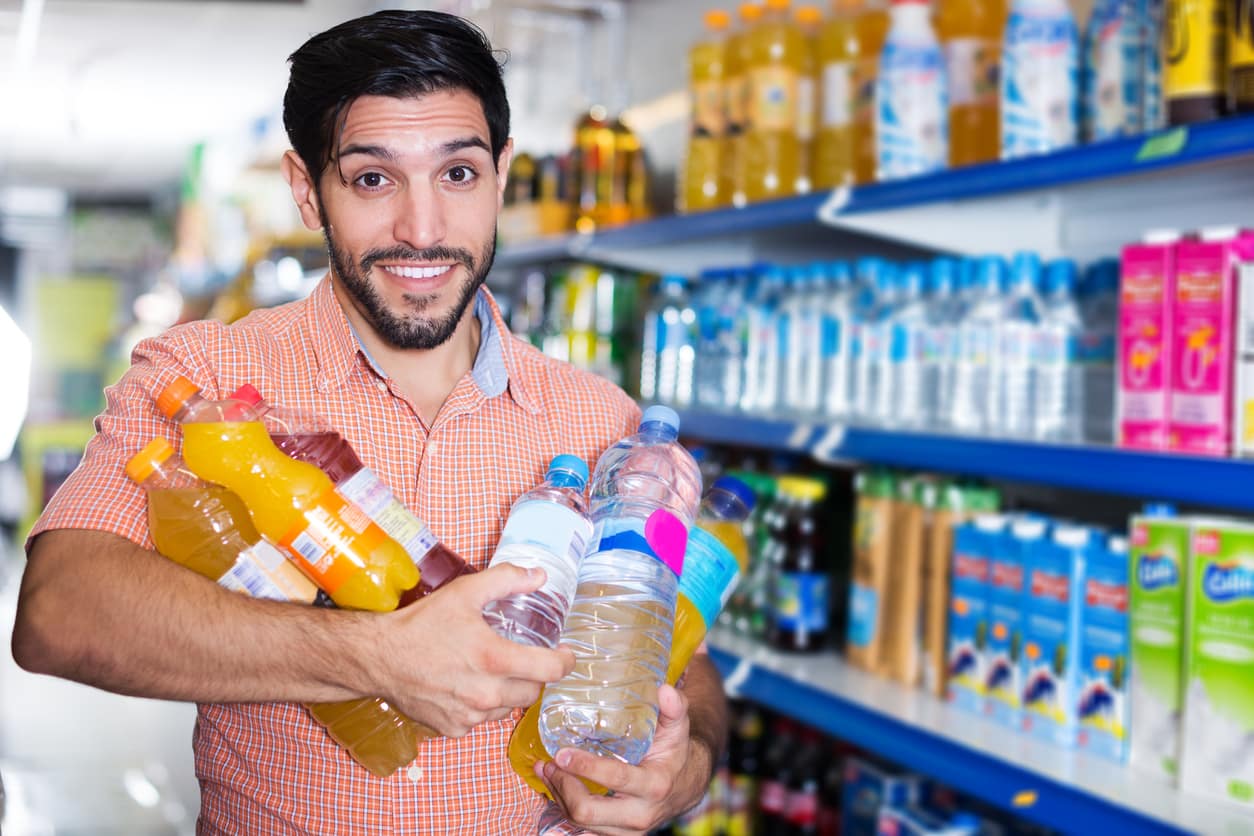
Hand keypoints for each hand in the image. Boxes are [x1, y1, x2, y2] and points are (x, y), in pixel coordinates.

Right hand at [368, 564, 574, 736]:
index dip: (566, 661)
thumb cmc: (420, 624)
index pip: (551, 670)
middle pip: (534, 691)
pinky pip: (481, 719)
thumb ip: (506, 580)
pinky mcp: (453, 728)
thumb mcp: (465, 592)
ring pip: (508, 707)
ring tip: (493, 670)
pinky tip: (467, 686)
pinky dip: (481, 705)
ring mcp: (470, 715)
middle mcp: (486, 693)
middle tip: (526, 658)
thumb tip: (538, 575)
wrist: (378, 657)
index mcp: (495, 659)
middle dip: (535, 674)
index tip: (566, 654)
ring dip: (508, 691)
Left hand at [535, 684, 712, 835]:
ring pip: (580, 822)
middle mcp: (640, 814)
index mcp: (654, 785)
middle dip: (562, 787)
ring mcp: (627, 831)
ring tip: (546, 770)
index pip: (615, 779)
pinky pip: (582, 829)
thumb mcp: (677, 729)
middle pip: (588, 812)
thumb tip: (664, 690)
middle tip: (548, 763)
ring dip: (559, 796)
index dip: (586, 767)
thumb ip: (674, 708)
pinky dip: (565, 807)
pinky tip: (557, 786)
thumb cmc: (674, 752)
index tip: (562, 753)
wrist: (684, 787)